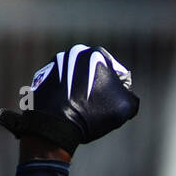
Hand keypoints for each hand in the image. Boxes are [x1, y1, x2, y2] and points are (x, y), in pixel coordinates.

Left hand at [0, 44, 138, 155]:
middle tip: (97, 109)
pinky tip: (66, 111)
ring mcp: (56, 62)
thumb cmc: (93, 114)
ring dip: (80, 91)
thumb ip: (133, 97)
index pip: (117, 73)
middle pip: (94, 73)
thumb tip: (128, 96)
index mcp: (97, 54)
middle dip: (98, 89)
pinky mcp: (42, 75)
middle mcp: (75, 52)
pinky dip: (64, 96)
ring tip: (80, 111)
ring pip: (76, 79)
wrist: (56, 123)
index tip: (114, 106)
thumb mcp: (126, 108)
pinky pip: (59, 86)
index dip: (120, 91)